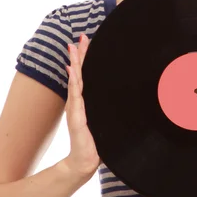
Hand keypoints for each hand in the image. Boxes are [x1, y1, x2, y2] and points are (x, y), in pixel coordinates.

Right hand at [64, 34, 101, 177]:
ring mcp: (76, 107)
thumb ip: (109, 105)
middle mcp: (79, 100)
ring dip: (75, 62)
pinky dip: (73, 81)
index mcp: (87, 99)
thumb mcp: (106, 117)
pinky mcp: (76, 116)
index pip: (86, 74)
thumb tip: (125, 94)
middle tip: (81, 37)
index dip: (86, 58)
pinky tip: (71, 69)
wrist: (85, 159)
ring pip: (76, 79)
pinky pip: (75, 95)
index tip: (88, 42)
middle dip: (80, 54)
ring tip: (72, 47)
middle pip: (79, 72)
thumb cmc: (98, 139)